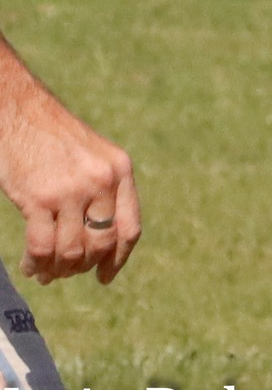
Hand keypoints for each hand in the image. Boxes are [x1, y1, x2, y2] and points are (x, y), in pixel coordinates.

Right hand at [0, 93, 139, 284]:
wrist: (23, 113)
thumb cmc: (57, 140)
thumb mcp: (96, 158)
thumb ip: (105, 191)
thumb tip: (104, 243)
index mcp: (120, 171)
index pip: (130, 228)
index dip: (118, 259)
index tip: (104, 277)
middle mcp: (101, 182)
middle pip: (101, 244)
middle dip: (82, 265)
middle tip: (66, 272)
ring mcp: (70, 191)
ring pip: (71, 251)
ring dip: (58, 269)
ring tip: (46, 272)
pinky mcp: (38, 198)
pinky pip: (42, 246)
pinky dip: (36, 263)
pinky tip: (31, 266)